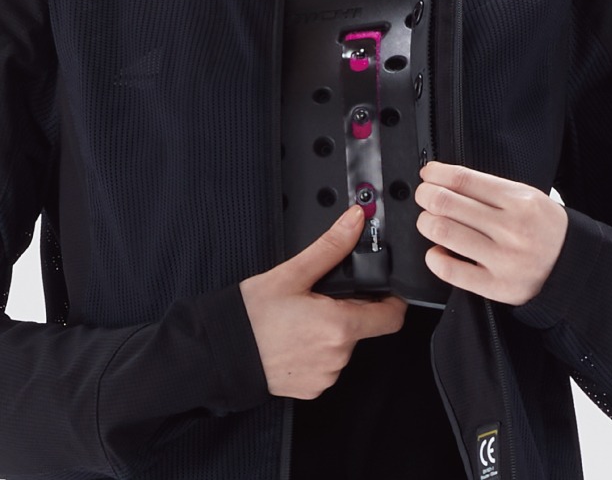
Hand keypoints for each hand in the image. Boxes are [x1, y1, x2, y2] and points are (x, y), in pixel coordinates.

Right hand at [240, 205, 406, 399]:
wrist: (220, 352)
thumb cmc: (251, 315)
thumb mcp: (292, 274)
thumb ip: (330, 247)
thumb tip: (355, 222)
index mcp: (339, 326)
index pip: (391, 317)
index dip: (392, 299)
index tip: (382, 288)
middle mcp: (338, 356)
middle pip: (363, 327)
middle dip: (349, 309)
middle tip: (320, 296)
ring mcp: (326, 376)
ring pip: (343, 345)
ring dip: (332, 330)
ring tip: (301, 317)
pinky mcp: (312, 389)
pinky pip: (327, 364)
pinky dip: (317, 349)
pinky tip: (295, 337)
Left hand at [415, 162, 567, 305]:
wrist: (574, 267)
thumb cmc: (544, 228)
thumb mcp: (526, 197)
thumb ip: (488, 189)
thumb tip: (443, 179)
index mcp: (519, 201)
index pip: (464, 179)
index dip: (436, 173)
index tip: (428, 173)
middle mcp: (511, 229)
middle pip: (446, 203)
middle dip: (425, 195)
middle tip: (424, 195)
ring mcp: (503, 259)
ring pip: (443, 232)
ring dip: (426, 222)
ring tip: (430, 221)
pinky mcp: (497, 286)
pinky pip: (450, 270)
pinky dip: (434, 257)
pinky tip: (438, 250)